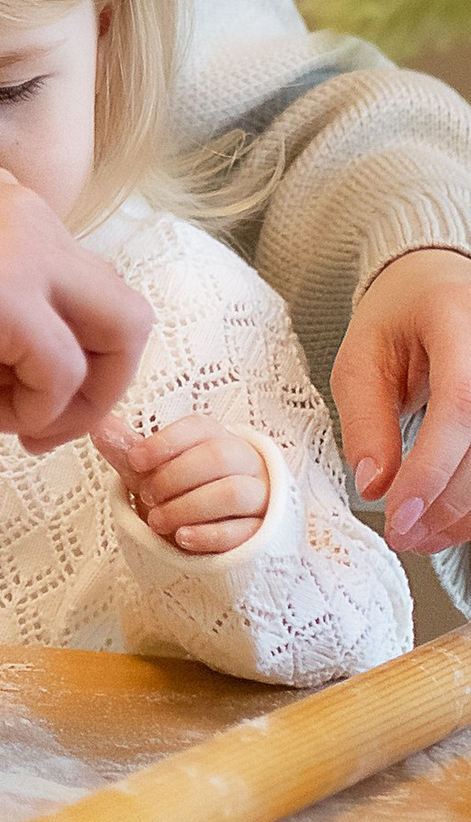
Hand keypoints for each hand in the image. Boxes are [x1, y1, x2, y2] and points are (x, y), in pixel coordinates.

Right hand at [0, 167, 151, 447]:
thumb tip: (28, 380)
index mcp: (1, 204)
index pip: (82, 286)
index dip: (69, 355)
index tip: (21, 395)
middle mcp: (22, 212)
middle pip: (120, 309)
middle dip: (97, 382)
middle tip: (42, 423)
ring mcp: (19, 247)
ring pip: (118, 333)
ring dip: (78, 400)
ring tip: (14, 425)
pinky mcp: (3, 293)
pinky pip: (63, 371)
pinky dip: (38, 409)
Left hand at [95, 413, 269, 555]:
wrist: (212, 533)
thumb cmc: (181, 493)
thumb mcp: (153, 472)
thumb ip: (129, 450)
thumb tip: (98, 423)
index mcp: (215, 438)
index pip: (198, 427)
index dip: (165, 442)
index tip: (135, 460)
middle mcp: (243, 462)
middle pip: (217, 457)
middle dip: (174, 478)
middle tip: (146, 497)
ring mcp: (258, 496)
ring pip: (233, 493)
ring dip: (188, 507)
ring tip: (157, 522)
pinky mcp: (263, 532)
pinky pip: (243, 531)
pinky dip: (209, 534)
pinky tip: (181, 538)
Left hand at [331, 245, 470, 554]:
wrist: (439, 286)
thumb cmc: (399, 316)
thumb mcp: (361, 355)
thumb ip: (366, 417)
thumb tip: (374, 485)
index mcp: (459, 322)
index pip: (460, 404)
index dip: (432, 468)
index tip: (399, 513)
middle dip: (445, 503)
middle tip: (403, 535)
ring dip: (464, 513)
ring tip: (421, 535)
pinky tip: (448, 520)